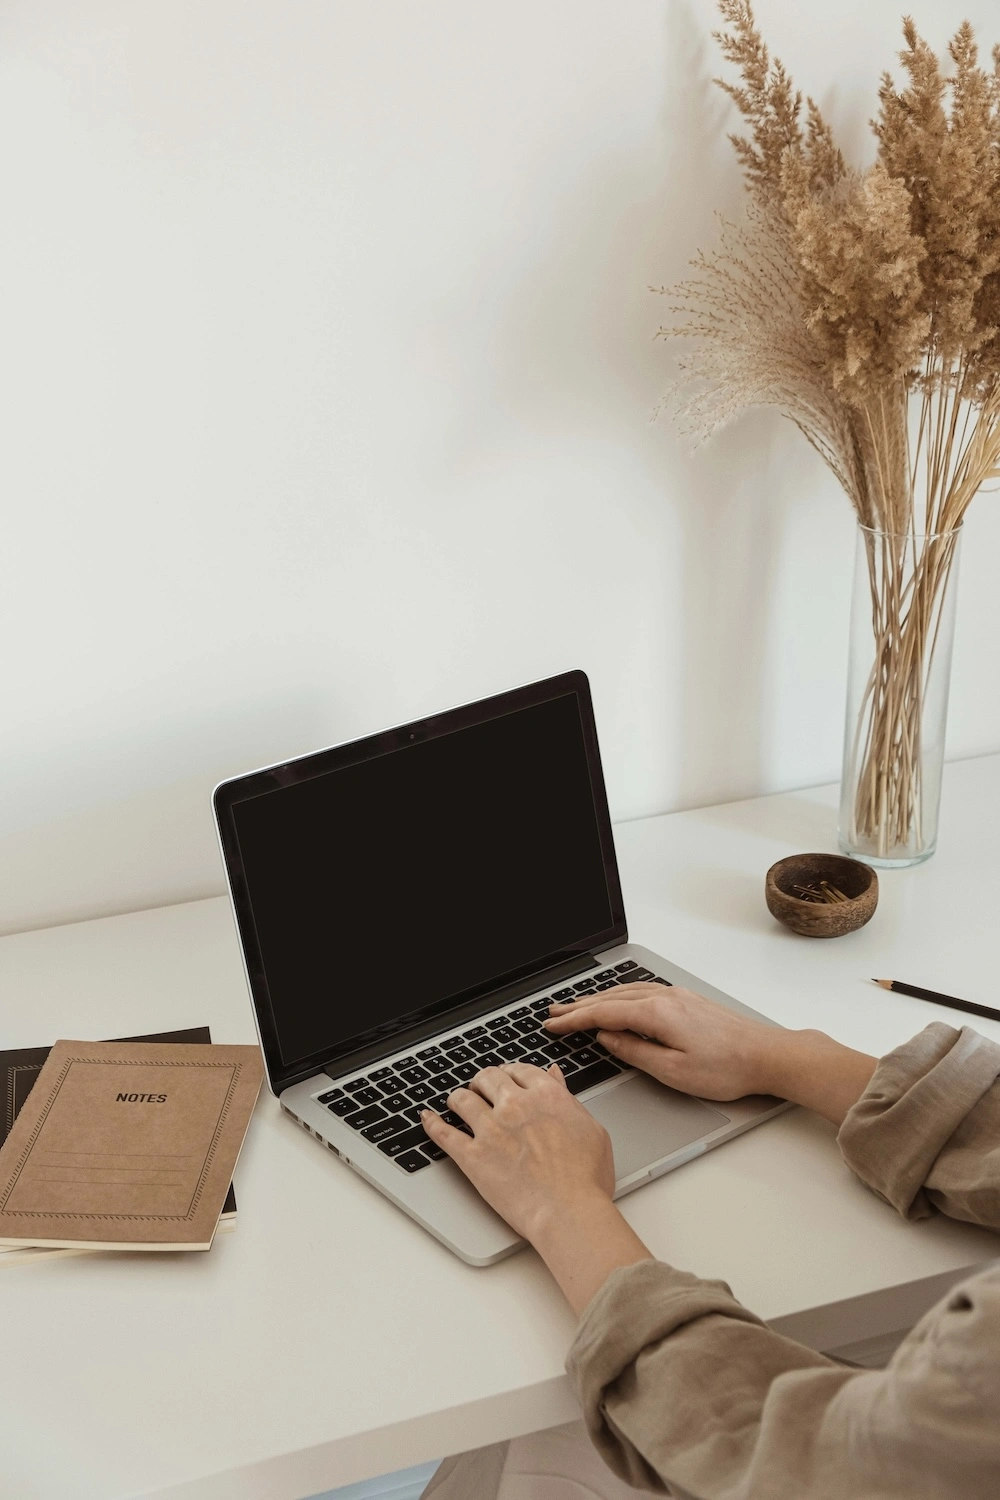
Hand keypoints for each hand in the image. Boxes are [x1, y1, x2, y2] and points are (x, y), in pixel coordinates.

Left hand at [421, 1062, 613, 1240]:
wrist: (569, 1212)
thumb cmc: (586, 1179)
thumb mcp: (591, 1129)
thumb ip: (568, 1099)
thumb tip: (554, 1076)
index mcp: (546, 1096)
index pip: (520, 1070)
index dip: (511, 1073)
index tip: (508, 1079)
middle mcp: (515, 1106)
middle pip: (488, 1077)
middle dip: (484, 1081)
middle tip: (482, 1089)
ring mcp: (491, 1130)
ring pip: (462, 1099)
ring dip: (459, 1097)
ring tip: (458, 1102)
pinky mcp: (472, 1156)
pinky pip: (443, 1133)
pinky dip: (431, 1123)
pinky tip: (427, 1118)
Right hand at [545, 984, 877, 1125]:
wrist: (768, 1056)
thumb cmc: (727, 1068)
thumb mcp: (673, 1071)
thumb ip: (635, 1052)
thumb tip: (608, 1039)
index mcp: (657, 1013)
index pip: (603, 1014)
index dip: (574, 1020)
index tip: (552, 1025)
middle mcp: (664, 997)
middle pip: (610, 998)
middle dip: (579, 1006)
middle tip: (553, 1014)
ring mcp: (676, 996)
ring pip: (625, 992)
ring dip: (597, 999)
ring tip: (576, 1007)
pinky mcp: (686, 1000)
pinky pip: (641, 992)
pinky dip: (619, 996)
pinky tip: (616, 1001)